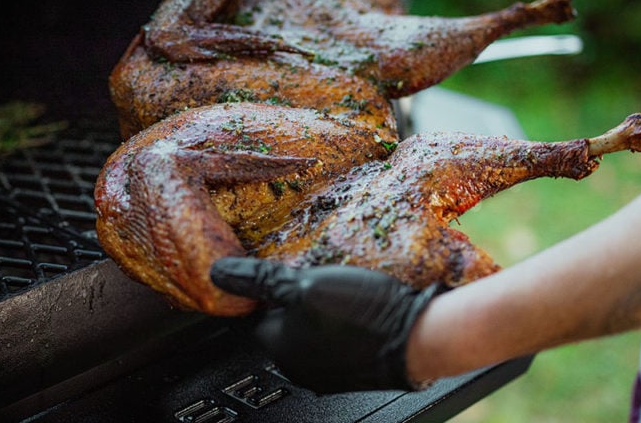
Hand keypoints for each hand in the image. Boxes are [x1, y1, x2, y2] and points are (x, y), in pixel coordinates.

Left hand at [209, 257, 443, 393]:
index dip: (265, 287)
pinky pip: (336, 339)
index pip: (254, 314)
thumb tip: (220, 274)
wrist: (420, 337)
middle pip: (281, 324)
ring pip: (310, 331)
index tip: (278, 270)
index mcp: (278, 348)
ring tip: (335, 284)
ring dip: (318, 309)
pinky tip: (356, 304)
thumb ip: (261, 279)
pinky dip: (340, 321)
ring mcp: (327, 371)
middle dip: (292, 298)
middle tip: (311, 272)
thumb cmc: (365, 314)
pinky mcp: (354, 368)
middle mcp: (298, 367)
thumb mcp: (305, 284)